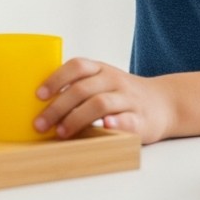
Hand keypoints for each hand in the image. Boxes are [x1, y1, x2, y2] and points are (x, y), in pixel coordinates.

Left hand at [33, 58, 175, 143]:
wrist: (164, 103)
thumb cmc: (121, 95)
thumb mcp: (101, 82)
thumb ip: (77, 87)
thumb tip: (35, 104)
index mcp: (101, 70)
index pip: (77, 66)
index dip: (56, 78)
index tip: (38, 95)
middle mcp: (114, 81)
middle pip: (82, 89)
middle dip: (58, 107)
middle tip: (40, 124)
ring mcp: (129, 99)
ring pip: (101, 103)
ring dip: (77, 118)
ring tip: (62, 132)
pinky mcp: (142, 119)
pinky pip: (128, 119)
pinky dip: (116, 122)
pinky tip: (105, 125)